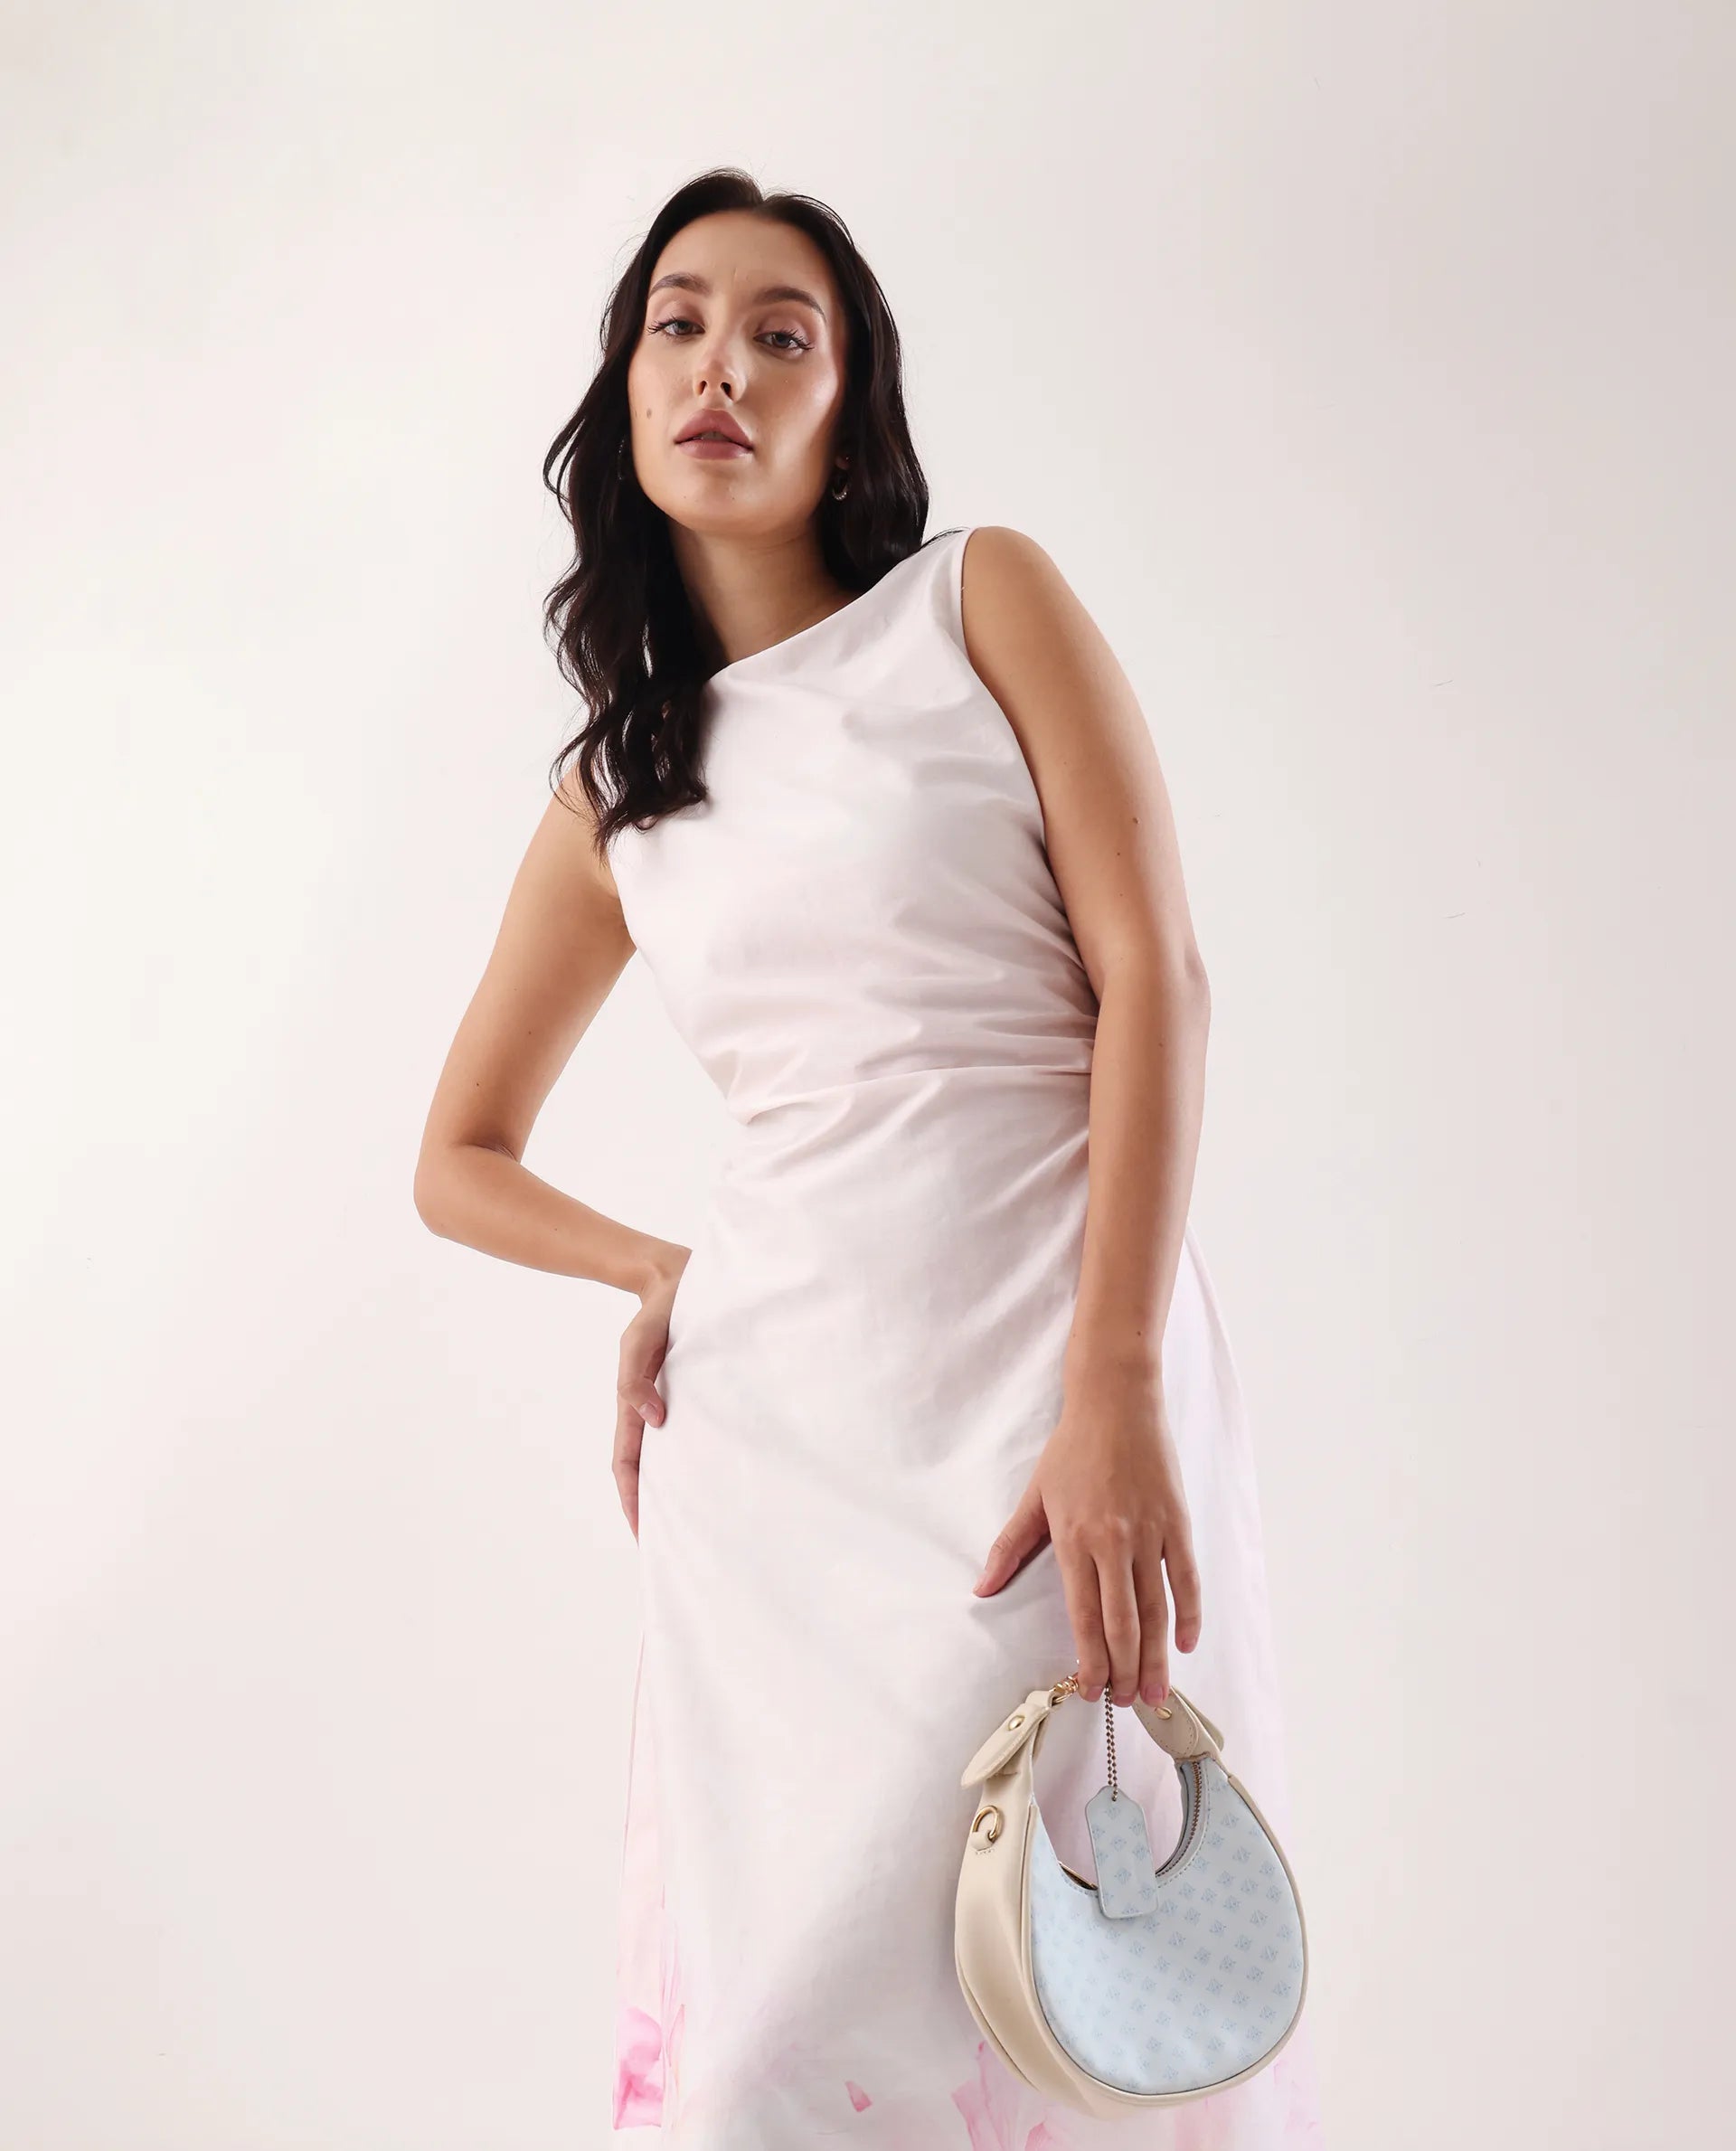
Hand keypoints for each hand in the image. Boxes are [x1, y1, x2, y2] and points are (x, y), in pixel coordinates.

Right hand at [611, 1248, 689, 1537]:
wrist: (681, 1279)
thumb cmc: (659, 1310)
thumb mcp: (638, 1338)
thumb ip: (635, 1375)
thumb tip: (654, 1418)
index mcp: (636, 1403)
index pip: (628, 1464)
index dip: (632, 1500)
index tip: (642, 1534)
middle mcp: (658, 1410)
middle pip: (651, 1470)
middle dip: (655, 1508)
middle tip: (676, 1545)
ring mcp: (680, 1402)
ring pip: (676, 1457)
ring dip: (680, 1488)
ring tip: (701, 1523)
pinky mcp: (705, 1390)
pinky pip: (702, 1433)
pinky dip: (705, 1459)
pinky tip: (727, 1474)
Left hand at [972, 1360, 1201, 1706]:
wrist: (1116, 1402)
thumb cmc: (1072, 1449)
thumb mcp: (1035, 1497)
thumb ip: (1010, 1548)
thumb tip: (982, 1589)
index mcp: (1075, 1539)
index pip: (1083, 1615)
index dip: (1090, 1658)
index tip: (1091, 1689)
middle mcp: (1114, 1542)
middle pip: (1123, 1622)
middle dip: (1125, 1669)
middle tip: (1126, 1703)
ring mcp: (1150, 1532)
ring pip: (1156, 1608)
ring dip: (1157, 1655)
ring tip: (1155, 1692)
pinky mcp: (1176, 1521)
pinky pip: (1186, 1577)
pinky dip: (1189, 1613)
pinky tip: (1186, 1643)